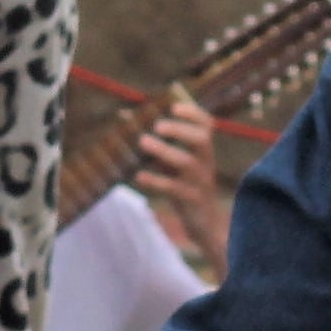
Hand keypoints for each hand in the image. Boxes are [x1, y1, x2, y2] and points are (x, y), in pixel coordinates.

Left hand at [132, 98, 229, 274]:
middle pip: (200, 140)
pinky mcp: (191, 200)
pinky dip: (157, 181)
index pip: (207, 124)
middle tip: (157, 125)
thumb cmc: (184, 184)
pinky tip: (139, 176)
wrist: (204, 223)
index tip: (173, 107)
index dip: (193, 113)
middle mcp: (205, 162)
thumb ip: (155, 141)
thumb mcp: (174, 162)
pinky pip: (175, 189)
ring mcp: (199, 181)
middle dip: (179, 130)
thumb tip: (124, 116)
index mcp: (203, 149)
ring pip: (186, 163)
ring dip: (164, 151)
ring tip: (143, 142)